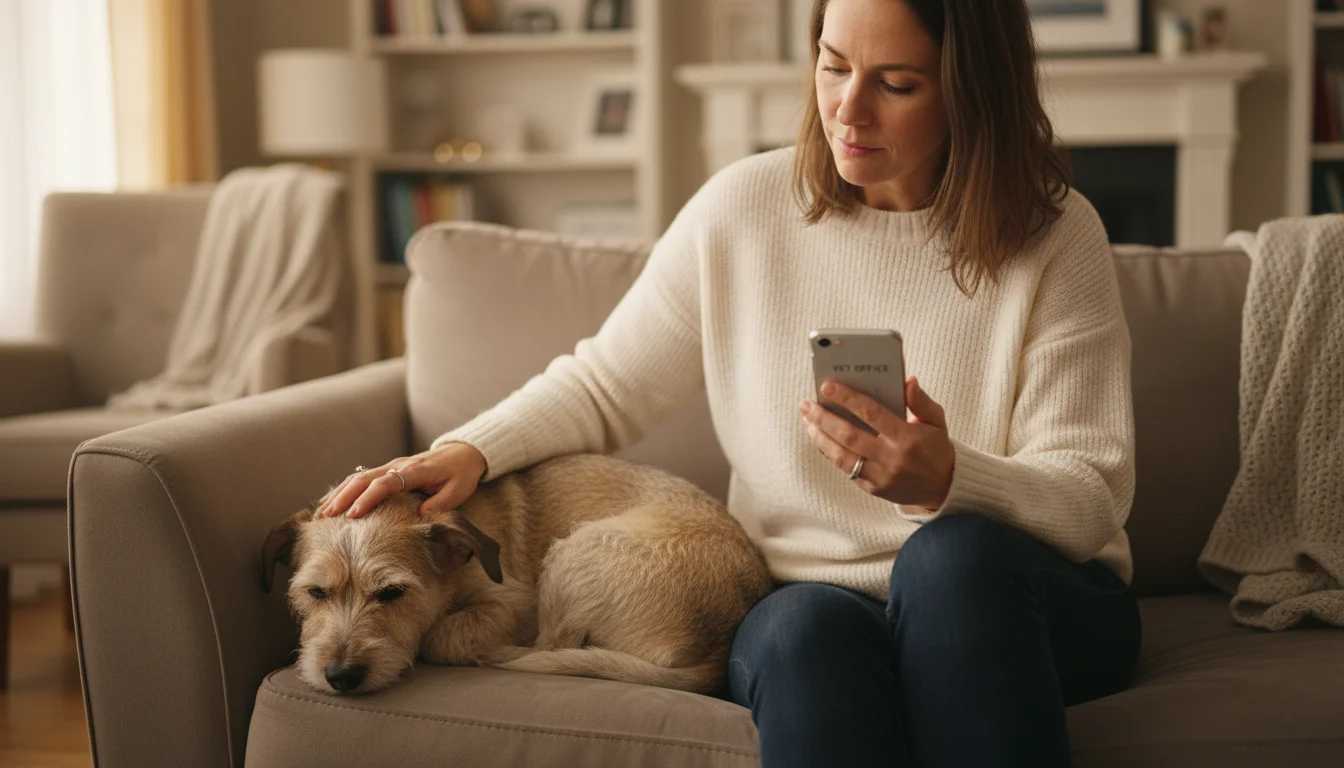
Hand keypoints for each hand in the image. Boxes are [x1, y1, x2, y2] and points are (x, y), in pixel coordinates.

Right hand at [315, 442, 488, 519]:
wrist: (463, 453)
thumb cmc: (461, 474)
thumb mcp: (457, 491)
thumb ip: (438, 504)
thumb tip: (417, 517)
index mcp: (414, 471)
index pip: (385, 484)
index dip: (367, 499)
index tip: (353, 515)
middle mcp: (398, 466)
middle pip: (364, 479)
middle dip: (343, 497)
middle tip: (326, 516)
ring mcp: (392, 466)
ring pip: (359, 477)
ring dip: (339, 493)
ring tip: (322, 513)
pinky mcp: (389, 469)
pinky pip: (362, 478)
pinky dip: (345, 489)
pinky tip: (332, 501)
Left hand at [800, 377, 954, 510]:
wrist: (944, 488)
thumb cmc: (936, 448)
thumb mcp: (936, 421)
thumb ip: (921, 401)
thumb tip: (908, 381)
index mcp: (907, 438)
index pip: (871, 413)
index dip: (847, 398)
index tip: (827, 386)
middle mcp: (891, 458)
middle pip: (849, 435)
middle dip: (823, 418)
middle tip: (806, 404)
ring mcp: (880, 477)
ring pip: (841, 456)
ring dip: (820, 437)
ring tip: (807, 421)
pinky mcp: (872, 489)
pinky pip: (846, 470)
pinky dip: (831, 453)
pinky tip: (821, 439)